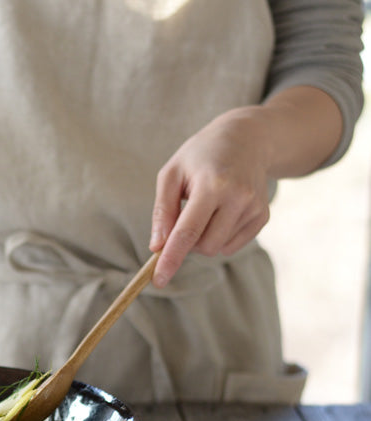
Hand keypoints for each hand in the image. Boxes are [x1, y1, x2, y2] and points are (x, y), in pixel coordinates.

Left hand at [148, 86, 342, 287]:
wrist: (247, 138)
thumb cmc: (200, 156)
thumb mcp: (172, 174)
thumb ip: (163, 212)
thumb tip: (157, 247)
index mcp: (212, 185)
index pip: (187, 232)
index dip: (171, 259)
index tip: (158, 282)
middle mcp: (238, 198)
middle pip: (203, 246)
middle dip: (187, 242)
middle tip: (186, 215)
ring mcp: (254, 208)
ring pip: (217, 249)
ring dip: (203, 238)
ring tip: (206, 207)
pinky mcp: (263, 216)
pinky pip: (231, 245)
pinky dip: (219, 236)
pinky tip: (222, 211)